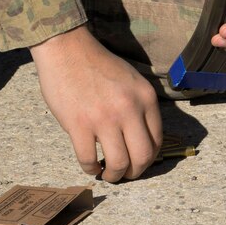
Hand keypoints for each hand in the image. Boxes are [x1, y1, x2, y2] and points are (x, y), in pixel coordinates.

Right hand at [29, 26, 161, 181]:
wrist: (68, 49)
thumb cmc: (100, 65)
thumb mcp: (134, 81)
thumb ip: (141, 107)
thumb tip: (142, 137)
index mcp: (146, 99)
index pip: (157, 139)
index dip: (150, 157)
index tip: (141, 161)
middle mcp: (129, 110)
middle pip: (143, 156)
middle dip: (137, 172)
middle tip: (127, 174)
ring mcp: (104, 119)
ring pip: (118, 163)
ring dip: (115, 176)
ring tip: (109, 175)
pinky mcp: (79, 125)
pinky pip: (89, 158)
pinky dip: (91, 169)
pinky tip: (91, 168)